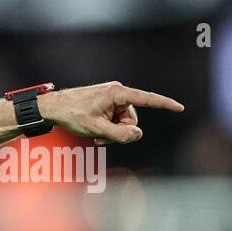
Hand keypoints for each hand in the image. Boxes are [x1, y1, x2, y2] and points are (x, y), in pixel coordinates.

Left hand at [42, 80, 183, 144]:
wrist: (52, 107)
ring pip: (124, 120)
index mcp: (117, 93)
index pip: (147, 99)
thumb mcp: (96, 129)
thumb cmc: (72, 115)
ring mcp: (112, 96)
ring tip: (95, 134)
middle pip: (133, 118)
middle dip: (120, 131)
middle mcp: (117, 92)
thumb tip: (138, 134)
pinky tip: (94, 130)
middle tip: (101, 138)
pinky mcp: (106, 102)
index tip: (180, 108)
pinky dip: (107, 127)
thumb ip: (119, 134)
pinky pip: (115, 118)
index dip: (165, 104)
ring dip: (112, 131)